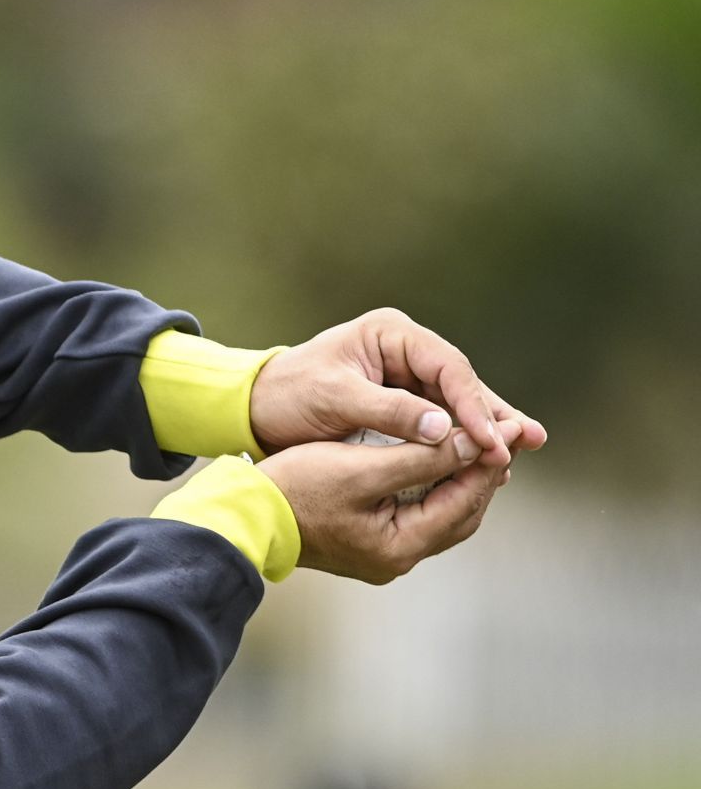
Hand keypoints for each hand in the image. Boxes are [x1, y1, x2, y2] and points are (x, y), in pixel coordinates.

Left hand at [250, 309, 546, 468]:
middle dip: (493, 413)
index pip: (446, 367)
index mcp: (390, 333)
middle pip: (460, 382)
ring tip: (524, 448)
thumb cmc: (288, 396)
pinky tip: (487, 454)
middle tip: (532, 440)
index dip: (473, 404)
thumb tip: (443, 429)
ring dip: (485, 426)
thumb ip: (389, 411)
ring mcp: (404, 371)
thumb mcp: (336, 400)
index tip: (492, 438)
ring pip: (455, 400)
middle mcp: (404, 347)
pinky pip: (439, 416)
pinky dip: (460, 436)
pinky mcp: (400, 396)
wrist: (255, 407)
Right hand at [258, 417, 526, 583]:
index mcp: (400, 546)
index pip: (465, 500)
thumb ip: (422, 457)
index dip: (487, 460)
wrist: (244, 515)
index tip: (508, 426)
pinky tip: (434, 461)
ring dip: (458, 480)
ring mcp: (382, 555)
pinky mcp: (367, 543)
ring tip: (472, 444)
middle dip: (480, 473)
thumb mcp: (360, 467)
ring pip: (441, 515)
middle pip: (460, 513)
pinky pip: (417, 515)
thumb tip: (476, 444)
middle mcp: (398, 559)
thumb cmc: (295, 488)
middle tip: (497, 435)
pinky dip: (432, 488)